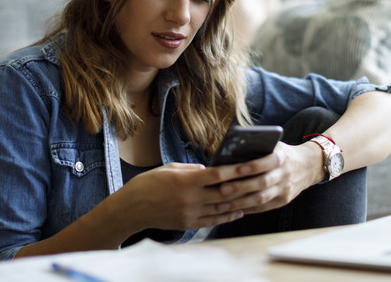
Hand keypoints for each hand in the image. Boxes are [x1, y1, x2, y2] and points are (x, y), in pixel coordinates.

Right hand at [118, 162, 247, 231]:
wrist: (132, 208)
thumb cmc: (149, 183)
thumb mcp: (170, 168)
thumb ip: (192, 169)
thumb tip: (210, 170)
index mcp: (186, 181)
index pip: (217, 175)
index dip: (235, 171)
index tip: (248, 165)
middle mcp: (190, 198)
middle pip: (224, 193)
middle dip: (242, 187)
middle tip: (258, 181)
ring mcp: (190, 213)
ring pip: (221, 209)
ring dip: (238, 203)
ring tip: (252, 196)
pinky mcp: (188, 224)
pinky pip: (213, 220)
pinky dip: (227, 216)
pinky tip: (237, 211)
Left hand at [211, 142, 323, 214]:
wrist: (307, 166)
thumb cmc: (281, 153)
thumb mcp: (274, 145)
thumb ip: (257, 148)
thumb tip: (230, 152)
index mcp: (282, 157)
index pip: (267, 162)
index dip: (253, 166)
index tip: (236, 169)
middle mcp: (285, 174)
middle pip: (262, 183)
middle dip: (240, 187)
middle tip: (221, 189)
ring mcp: (285, 190)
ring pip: (261, 199)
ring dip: (240, 203)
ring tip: (221, 204)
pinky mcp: (283, 201)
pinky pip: (263, 207)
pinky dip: (247, 209)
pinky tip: (232, 210)